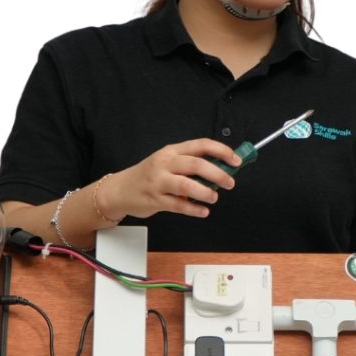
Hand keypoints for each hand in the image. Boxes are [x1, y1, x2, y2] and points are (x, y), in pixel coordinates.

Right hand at [95, 139, 240, 220]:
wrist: (120, 190)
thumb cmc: (148, 176)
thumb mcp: (167, 162)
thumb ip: (190, 164)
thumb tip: (221, 170)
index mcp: (172, 151)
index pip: (201, 145)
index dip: (221, 151)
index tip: (236, 160)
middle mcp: (165, 163)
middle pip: (196, 164)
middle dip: (218, 173)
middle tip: (230, 182)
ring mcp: (158, 182)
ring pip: (187, 185)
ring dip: (206, 192)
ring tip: (214, 197)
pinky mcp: (155, 200)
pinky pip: (179, 205)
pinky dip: (194, 209)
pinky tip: (203, 211)